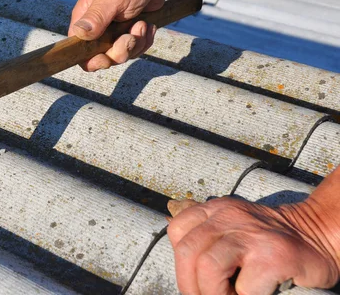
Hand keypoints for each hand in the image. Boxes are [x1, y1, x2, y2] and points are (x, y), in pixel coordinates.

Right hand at [68, 0, 163, 71]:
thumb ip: (96, 16)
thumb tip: (79, 33)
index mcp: (84, 19)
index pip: (78, 50)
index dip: (90, 60)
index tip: (105, 58)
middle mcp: (96, 30)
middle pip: (102, 58)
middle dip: (120, 51)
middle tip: (131, 36)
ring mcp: (113, 34)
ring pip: (122, 55)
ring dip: (136, 43)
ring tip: (142, 24)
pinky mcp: (128, 35)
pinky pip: (136, 50)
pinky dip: (145, 41)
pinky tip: (147, 25)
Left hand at [167, 197, 339, 294]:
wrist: (318, 235)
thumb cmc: (270, 241)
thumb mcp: (233, 226)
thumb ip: (208, 236)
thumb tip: (184, 266)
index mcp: (216, 209)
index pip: (178, 230)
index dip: (179, 261)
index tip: (193, 279)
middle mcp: (230, 216)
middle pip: (188, 252)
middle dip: (189, 285)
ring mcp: (252, 236)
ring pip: (208, 268)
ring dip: (213, 294)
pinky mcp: (273, 257)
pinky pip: (244, 287)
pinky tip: (256, 294)